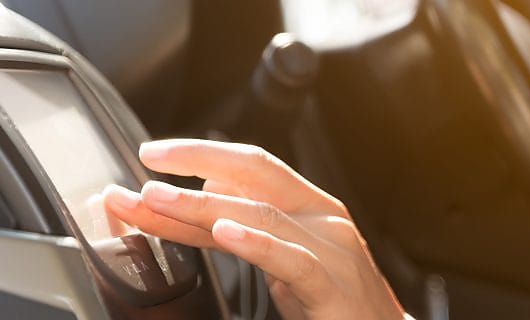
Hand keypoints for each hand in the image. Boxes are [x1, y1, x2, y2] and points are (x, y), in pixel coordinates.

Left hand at [102, 139, 406, 319]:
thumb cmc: (336, 300)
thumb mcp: (288, 254)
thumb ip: (249, 224)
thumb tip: (210, 187)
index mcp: (312, 207)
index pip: (252, 166)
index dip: (201, 154)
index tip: (152, 153)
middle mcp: (324, 219)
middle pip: (255, 176)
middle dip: (195, 164)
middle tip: (145, 166)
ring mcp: (332, 251)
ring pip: (263, 216)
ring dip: (202, 207)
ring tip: (158, 201)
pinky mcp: (332, 289)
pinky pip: (292, 261)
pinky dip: (257, 244)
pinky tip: (224, 234)